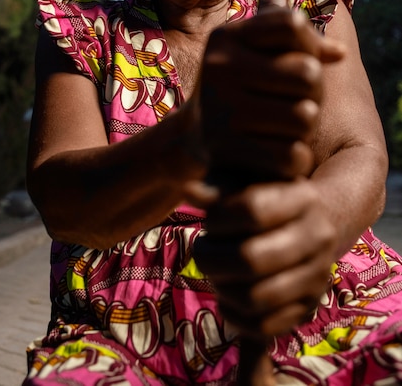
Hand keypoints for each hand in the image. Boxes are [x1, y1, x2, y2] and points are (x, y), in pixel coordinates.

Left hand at [194, 179, 337, 339]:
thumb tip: (190, 191)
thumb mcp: (245, 183)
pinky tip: (226, 298)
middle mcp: (319, 236)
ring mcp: (318, 275)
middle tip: (202, 252)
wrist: (306, 224)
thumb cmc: (264, 197)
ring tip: (215, 274)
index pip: (252, 208)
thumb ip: (218, 187)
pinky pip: (263, 326)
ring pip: (255, 297)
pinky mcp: (309, 307)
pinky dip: (235, 317)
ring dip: (222, 289)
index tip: (209, 220)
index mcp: (303, 197)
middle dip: (213, 260)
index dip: (218, 218)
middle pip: (251, 259)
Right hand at [197, 5, 344, 182]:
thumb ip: (299, 45)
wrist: (192, 139)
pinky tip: (277, 156)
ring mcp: (219, 108)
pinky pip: (291, 155)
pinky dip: (294, 161)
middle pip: (308, 73)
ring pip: (304, 116)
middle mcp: (218, 67)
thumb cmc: (240, 90)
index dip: (310, 43)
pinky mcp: (225, 149)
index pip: (291, 24)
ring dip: (303, 130)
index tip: (302, 59)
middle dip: (313, 93)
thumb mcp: (257, 56)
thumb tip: (339, 54)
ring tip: (284, 129)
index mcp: (226, 37)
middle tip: (296, 102)